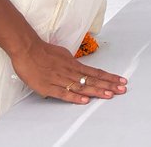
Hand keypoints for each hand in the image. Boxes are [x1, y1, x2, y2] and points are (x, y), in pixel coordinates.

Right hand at [10, 37, 126, 103]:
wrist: (27, 49)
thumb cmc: (44, 51)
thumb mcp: (63, 54)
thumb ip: (72, 63)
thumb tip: (79, 68)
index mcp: (74, 64)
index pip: (95, 72)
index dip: (109, 77)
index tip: (121, 80)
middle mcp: (70, 71)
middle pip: (92, 79)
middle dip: (109, 85)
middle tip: (122, 89)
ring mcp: (59, 79)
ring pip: (81, 86)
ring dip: (96, 91)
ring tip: (110, 95)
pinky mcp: (48, 87)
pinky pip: (63, 93)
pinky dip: (74, 97)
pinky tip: (85, 100)